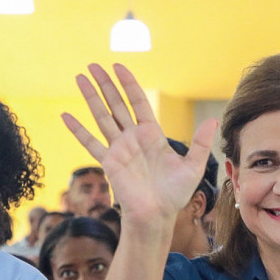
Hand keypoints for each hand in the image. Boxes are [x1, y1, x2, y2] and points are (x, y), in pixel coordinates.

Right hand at [62, 64, 217, 225]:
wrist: (157, 215)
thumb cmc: (175, 194)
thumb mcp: (193, 166)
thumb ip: (201, 143)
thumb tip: (214, 120)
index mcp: (151, 134)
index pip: (137, 102)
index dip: (128, 84)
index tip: (118, 67)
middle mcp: (133, 138)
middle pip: (116, 104)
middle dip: (105, 84)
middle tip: (93, 65)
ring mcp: (119, 149)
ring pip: (102, 117)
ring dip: (91, 98)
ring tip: (80, 78)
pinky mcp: (108, 162)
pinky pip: (90, 143)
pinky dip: (78, 130)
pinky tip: (66, 115)